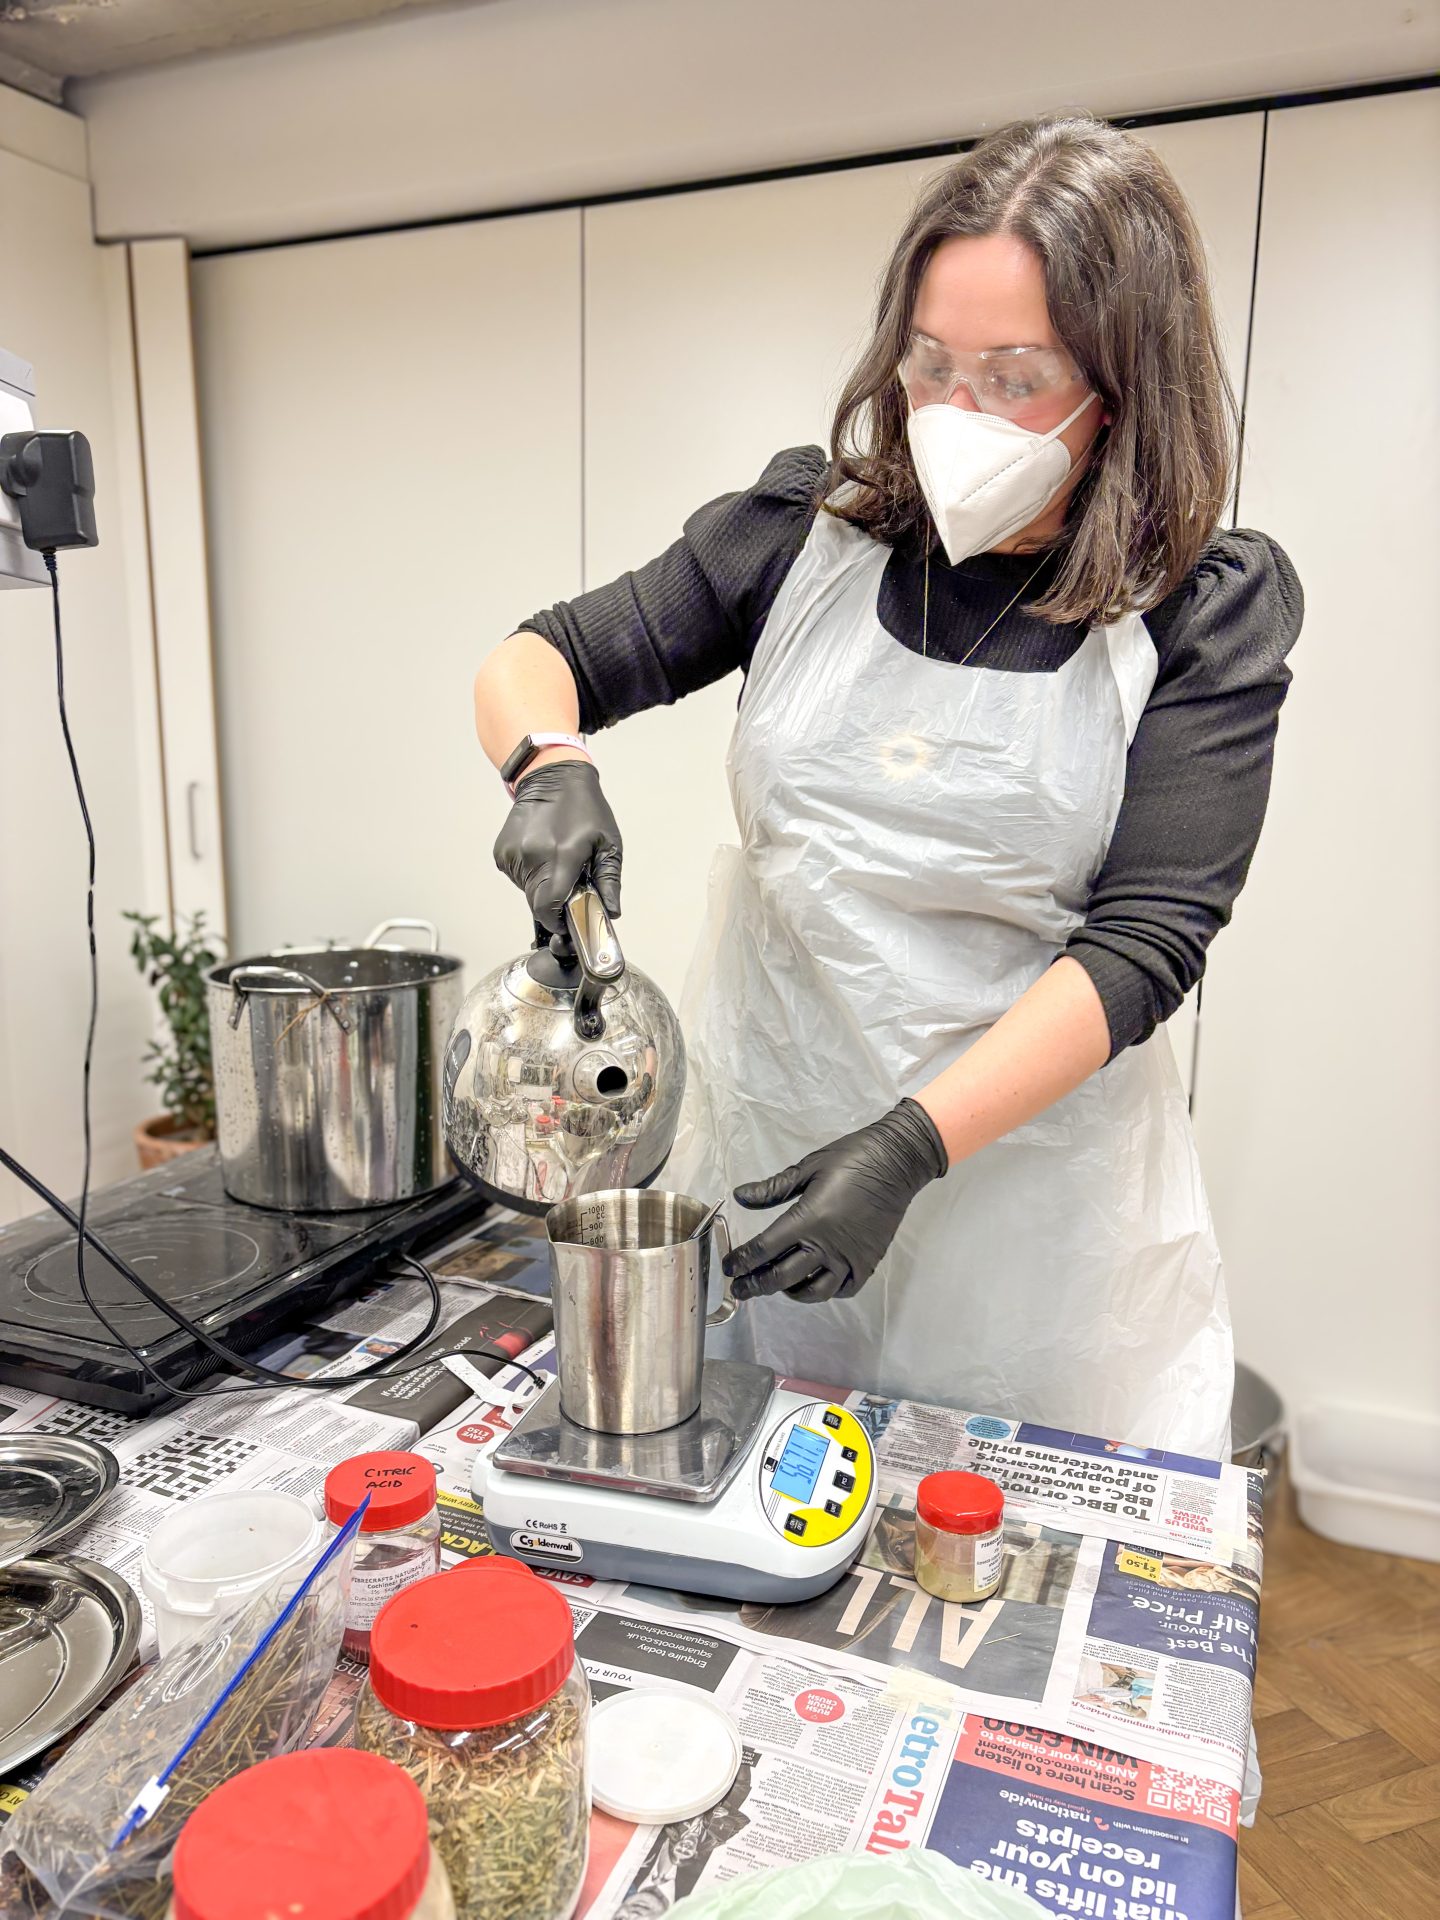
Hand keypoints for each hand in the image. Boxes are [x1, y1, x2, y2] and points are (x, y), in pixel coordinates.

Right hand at [494, 759, 622, 932]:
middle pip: (537, 904)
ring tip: (557, 863)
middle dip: (554, 906)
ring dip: (543, 889)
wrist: (553, 778)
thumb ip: (609, 881)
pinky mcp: (502, 852)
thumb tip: (610, 912)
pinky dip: (530, 876)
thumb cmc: (585, 808)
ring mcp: (513, 854)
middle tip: (570, 889)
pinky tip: (542, 855)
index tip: (569, 922)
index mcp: (562, 855)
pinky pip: (517, 878)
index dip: (559, 922)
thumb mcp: (608, 844)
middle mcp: (533, 856)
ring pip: (527, 892)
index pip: (549, 907)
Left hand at [724, 1099, 947, 1302]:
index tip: (729, 1267)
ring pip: (813, 1291)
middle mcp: (827, 1245)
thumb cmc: (851, 1159)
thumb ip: (773, 1189)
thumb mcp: (807, 1168)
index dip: (742, 1262)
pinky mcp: (868, 1262)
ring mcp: (850, 1258)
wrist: (897, 1162)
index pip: (764, 1250)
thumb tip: (741, 1196)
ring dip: (789, 1292)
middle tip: (741, 1288)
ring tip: (778, 1285)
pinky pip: (843, 1289)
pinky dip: (825, 1291)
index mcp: (808, 1220)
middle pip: (782, 1277)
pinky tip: (813, 1282)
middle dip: (756, 1285)